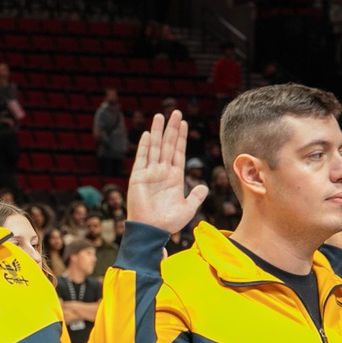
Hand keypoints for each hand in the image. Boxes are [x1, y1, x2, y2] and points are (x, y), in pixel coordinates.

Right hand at [126, 110, 207, 233]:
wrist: (152, 230)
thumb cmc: (169, 223)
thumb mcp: (189, 208)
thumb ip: (196, 196)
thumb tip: (204, 186)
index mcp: (174, 177)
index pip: (178, 152)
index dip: (181, 137)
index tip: (183, 123)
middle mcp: (161, 172)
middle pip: (167, 145)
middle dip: (171, 128)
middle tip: (175, 112)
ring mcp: (149, 173)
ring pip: (154, 147)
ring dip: (157, 132)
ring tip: (160, 116)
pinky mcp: (138, 177)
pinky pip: (141, 158)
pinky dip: (144, 146)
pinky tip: (146, 134)